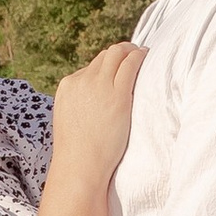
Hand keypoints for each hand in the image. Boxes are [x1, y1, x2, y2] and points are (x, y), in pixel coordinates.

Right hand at [50, 41, 144, 179]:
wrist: (79, 165)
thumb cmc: (78, 153)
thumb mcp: (70, 121)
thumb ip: (80, 106)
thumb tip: (93, 106)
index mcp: (68, 86)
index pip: (91, 67)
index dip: (107, 66)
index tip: (119, 69)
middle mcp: (82, 80)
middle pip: (104, 56)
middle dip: (120, 53)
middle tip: (134, 54)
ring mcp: (99, 85)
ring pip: (117, 53)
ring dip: (131, 50)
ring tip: (143, 53)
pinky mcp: (118, 94)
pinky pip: (130, 64)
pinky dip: (139, 57)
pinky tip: (148, 57)